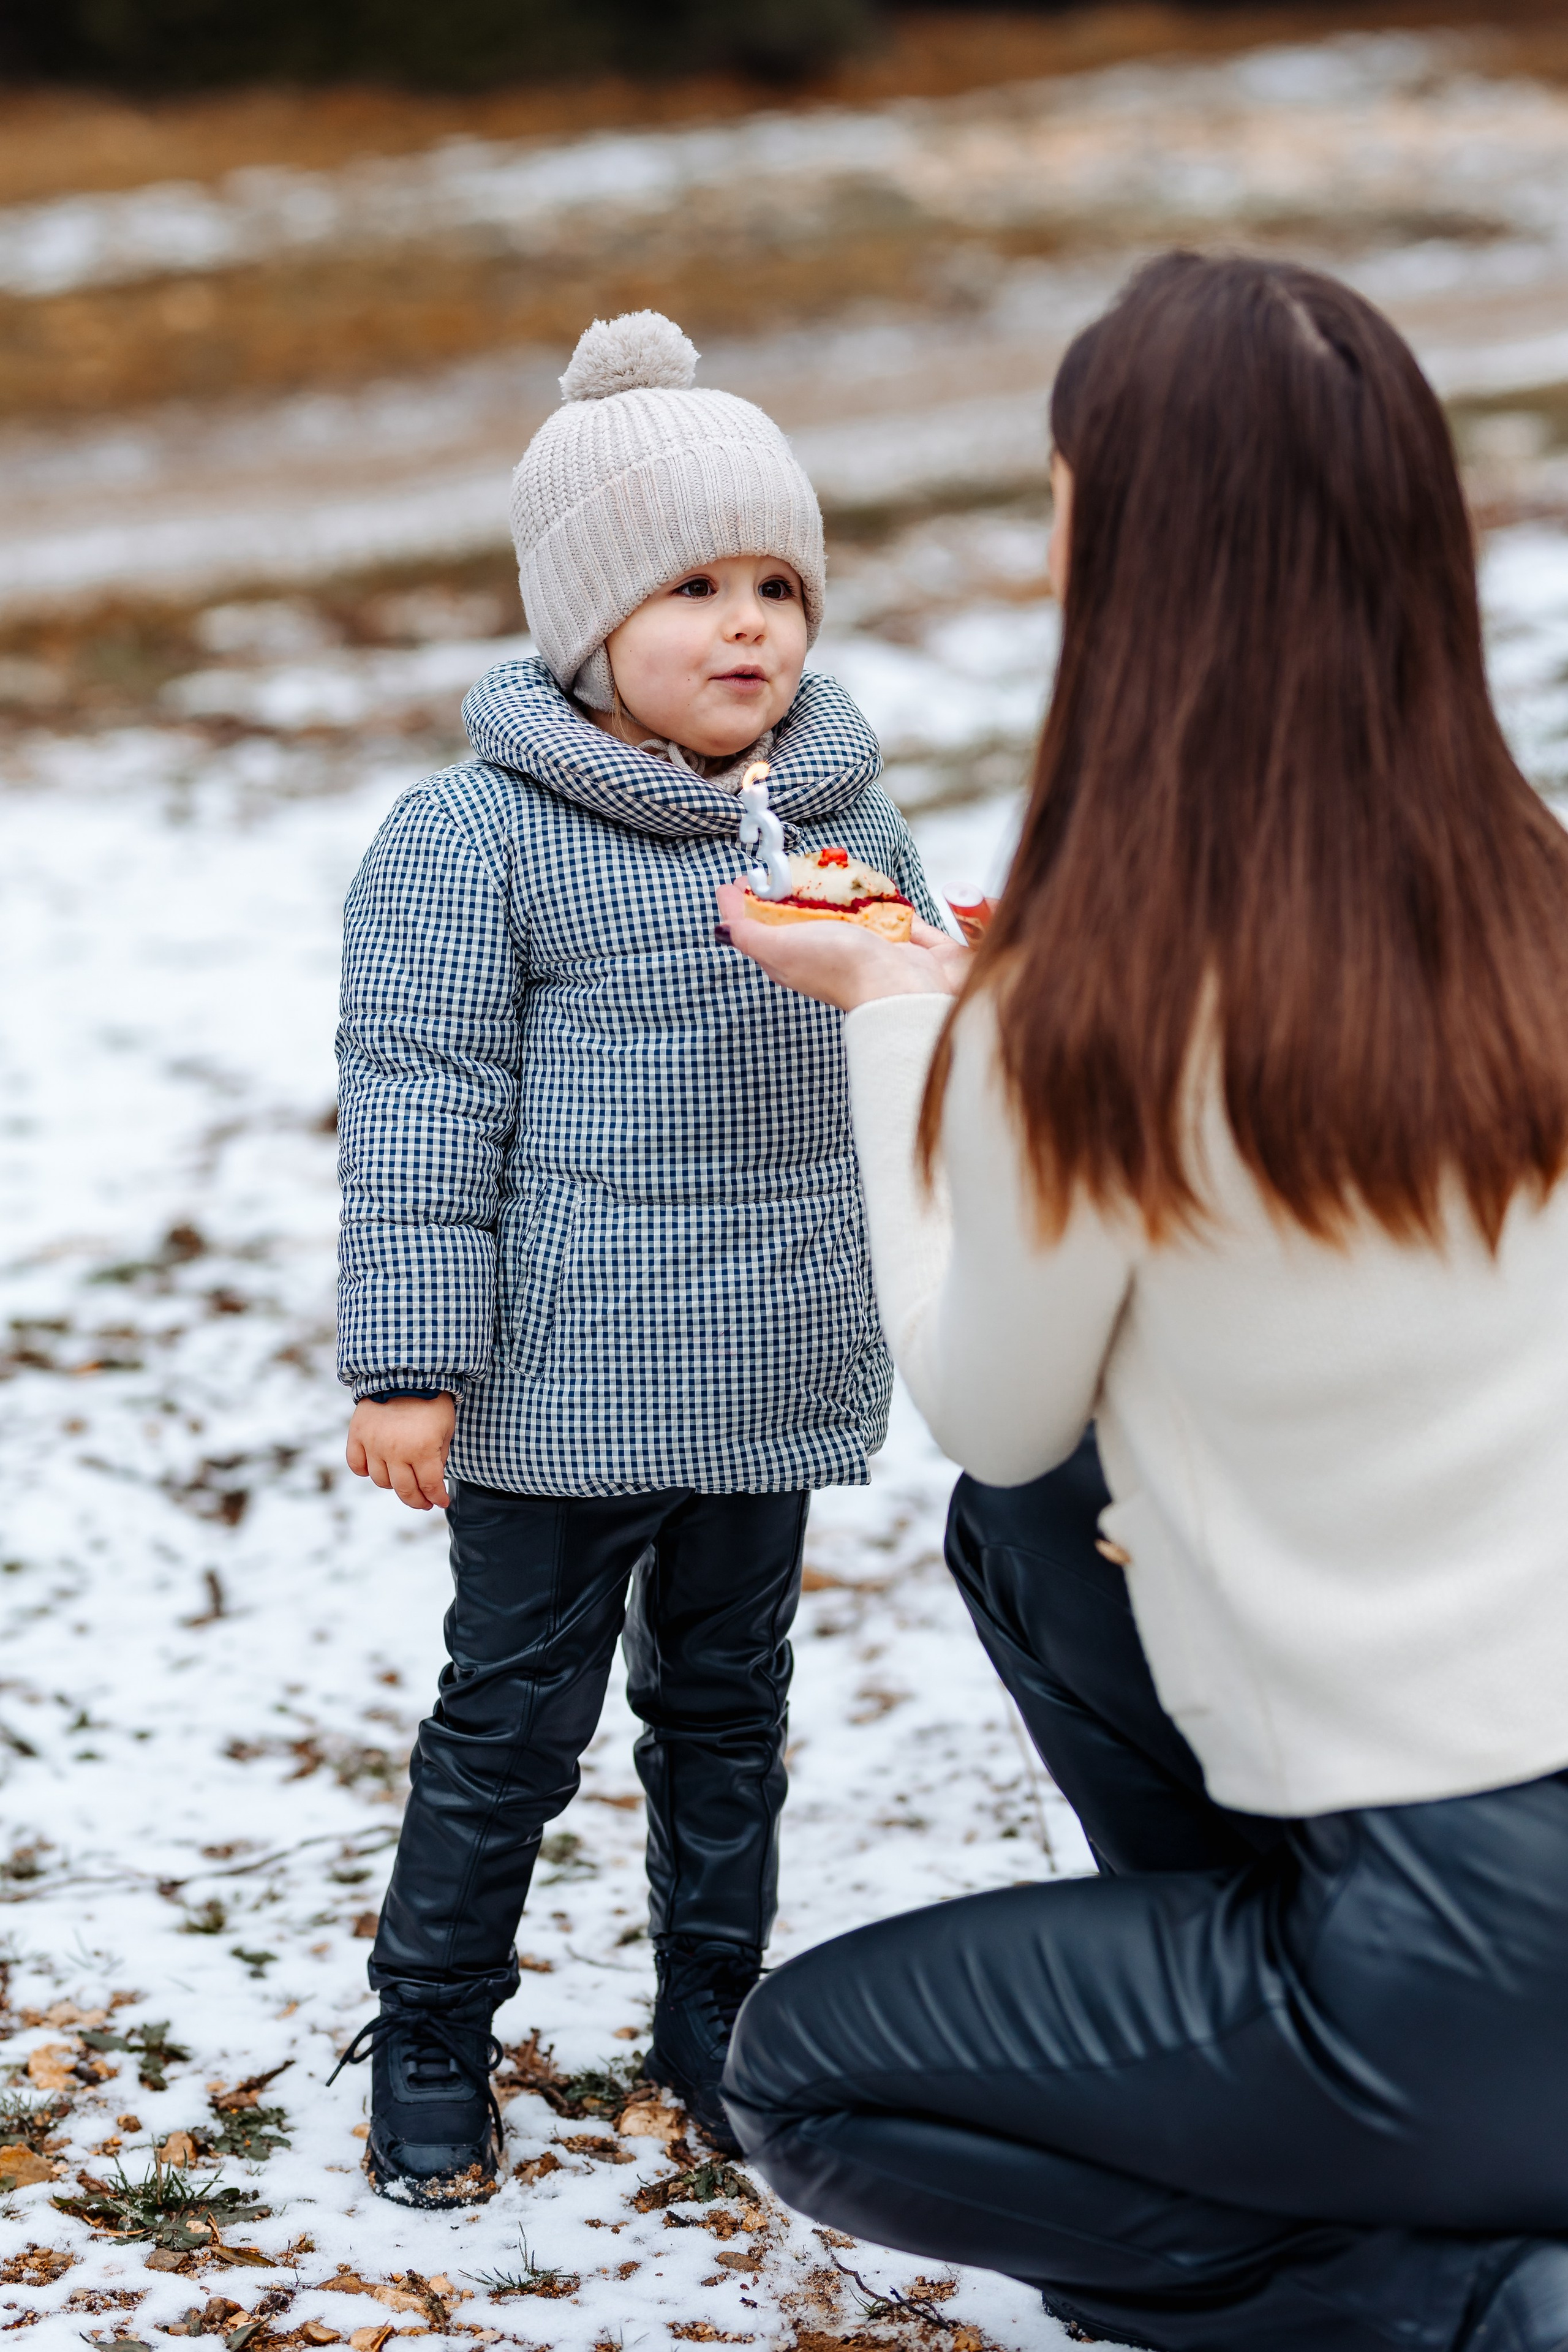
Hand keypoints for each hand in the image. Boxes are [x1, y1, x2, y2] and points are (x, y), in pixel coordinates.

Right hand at [346, 1394, 454, 1510]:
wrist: (404, 1371)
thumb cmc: (431, 1400)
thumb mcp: (446, 1429)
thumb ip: (439, 1457)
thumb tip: (434, 1481)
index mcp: (422, 1449)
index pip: (430, 1486)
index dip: (437, 1498)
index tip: (441, 1502)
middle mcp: (396, 1451)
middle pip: (405, 1490)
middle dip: (418, 1501)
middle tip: (424, 1502)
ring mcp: (374, 1444)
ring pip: (381, 1481)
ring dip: (394, 1485)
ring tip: (403, 1480)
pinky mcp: (357, 1435)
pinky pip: (356, 1465)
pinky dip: (365, 1471)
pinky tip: (378, 1468)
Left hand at [715, 883, 970, 1010]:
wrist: (903, 986)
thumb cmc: (840, 967)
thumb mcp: (780, 949)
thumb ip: (748, 936)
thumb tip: (719, 928)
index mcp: (792, 958)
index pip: (762, 927)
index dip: (749, 901)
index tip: (746, 874)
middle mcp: (824, 951)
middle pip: (801, 915)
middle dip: (793, 888)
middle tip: (786, 862)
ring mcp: (862, 944)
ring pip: (842, 908)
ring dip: (835, 888)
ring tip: (825, 864)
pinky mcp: (894, 935)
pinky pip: (881, 907)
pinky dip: (876, 893)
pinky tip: (868, 879)